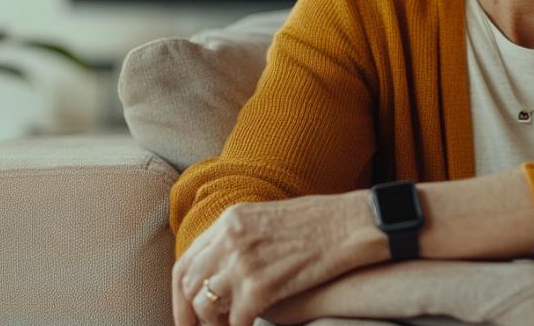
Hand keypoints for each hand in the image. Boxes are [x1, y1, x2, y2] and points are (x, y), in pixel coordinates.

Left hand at [172, 190, 386, 325]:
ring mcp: (243, 261)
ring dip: (214, 324)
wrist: (353, 224)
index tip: (187, 313)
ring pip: (206, 304)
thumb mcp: (272, 218)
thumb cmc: (323, 223)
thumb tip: (225, 270)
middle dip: (191, 314)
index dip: (180, 294)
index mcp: (231, 219)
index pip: (186, 261)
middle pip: (189, 284)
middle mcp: (230, 238)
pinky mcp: (261, 285)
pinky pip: (236, 320)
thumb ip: (243, 239)